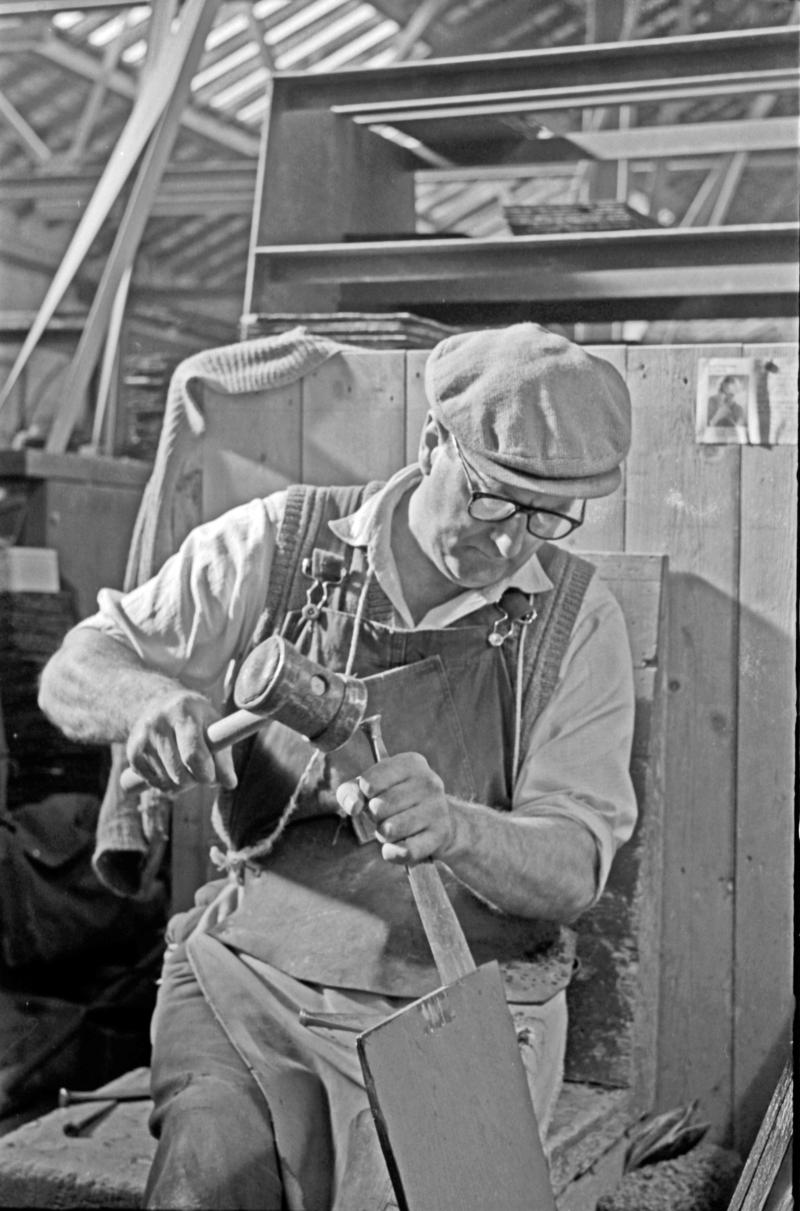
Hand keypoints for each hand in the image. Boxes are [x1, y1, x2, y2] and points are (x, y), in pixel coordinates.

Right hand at [125, 690, 236, 791]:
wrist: (161, 705)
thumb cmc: (197, 719)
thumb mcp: (214, 728)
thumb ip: (224, 756)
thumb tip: (230, 784)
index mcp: (183, 711)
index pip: (193, 754)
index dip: (206, 774)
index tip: (212, 778)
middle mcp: (158, 722)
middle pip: (179, 773)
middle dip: (195, 781)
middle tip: (201, 773)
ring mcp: (142, 737)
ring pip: (166, 782)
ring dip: (181, 784)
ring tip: (186, 767)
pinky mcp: (133, 752)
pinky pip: (153, 783)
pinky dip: (166, 783)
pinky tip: (171, 767)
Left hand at [336, 752, 453, 863]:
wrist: (437, 822)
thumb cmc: (395, 801)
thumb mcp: (370, 789)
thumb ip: (350, 792)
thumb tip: (353, 806)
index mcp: (410, 763)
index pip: (368, 783)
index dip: (364, 795)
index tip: (373, 795)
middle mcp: (428, 782)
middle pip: (378, 807)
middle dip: (375, 817)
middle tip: (386, 814)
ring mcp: (437, 808)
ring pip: (390, 830)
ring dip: (384, 835)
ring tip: (394, 828)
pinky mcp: (440, 835)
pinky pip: (404, 851)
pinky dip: (393, 853)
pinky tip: (399, 845)